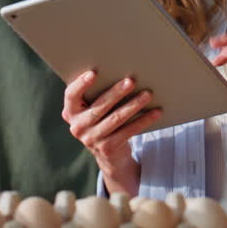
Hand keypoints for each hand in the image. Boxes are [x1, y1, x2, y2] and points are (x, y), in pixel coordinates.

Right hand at [61, 71, 160, 195]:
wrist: (109, 155)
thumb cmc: (102, 120)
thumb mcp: (92, 110)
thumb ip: (96, 95)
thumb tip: (119, 72)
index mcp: (70, 112)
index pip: (71, 96)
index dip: (81, 84)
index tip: (93, 73)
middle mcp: (77, 127)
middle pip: (99, 107)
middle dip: (116, 93)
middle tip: (131, 81)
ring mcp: (91, 140)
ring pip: (116, 119)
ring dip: (133, 105)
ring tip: (147, 94)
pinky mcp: (107, 149)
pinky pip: (128, 131)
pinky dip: (143, 120)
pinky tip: (155, 112)